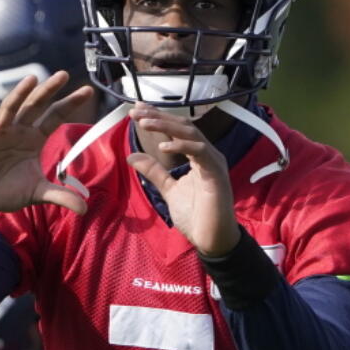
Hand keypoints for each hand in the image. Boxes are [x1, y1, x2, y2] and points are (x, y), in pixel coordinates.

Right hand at [0, 72, 95, 215]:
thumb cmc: (7, 191)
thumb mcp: (36, 193)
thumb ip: (60, 196)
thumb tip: (84, 209)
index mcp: (34, 138)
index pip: (55, 116)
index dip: (70, 103)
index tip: (88, 90)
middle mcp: (18, 130)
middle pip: (35, 106)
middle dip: (48, 90)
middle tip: (63, 74)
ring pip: (9, 109)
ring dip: (19, 95)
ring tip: (31, 80)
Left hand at [126, 104, 240, 256]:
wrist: (212, 239)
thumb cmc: (196, 216)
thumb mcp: (169, 190)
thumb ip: (154, 172)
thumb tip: (132, 156)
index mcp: (199, 156)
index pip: (178, 129)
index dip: (158, 117)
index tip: (136, 110)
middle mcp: (208, 154)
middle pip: (183, 125)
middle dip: (159, 116)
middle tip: (136, 111)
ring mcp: (214, 162)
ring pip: (191, 133)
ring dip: (166, 125)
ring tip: (144, 122)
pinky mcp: (216, 173)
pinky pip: (200, 152)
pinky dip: (182, 145)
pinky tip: (163, 146)